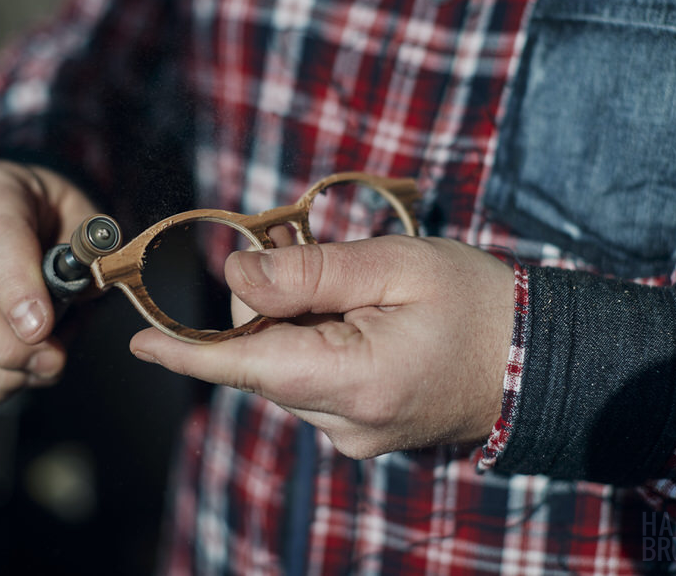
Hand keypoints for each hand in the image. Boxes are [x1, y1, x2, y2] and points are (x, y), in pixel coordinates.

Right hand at [0, 160, 96, 401]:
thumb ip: (88, 252)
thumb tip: (82, 294)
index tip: (42, 328)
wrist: (9, 210)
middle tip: (52, 362)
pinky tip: (16, 372)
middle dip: (4, 347)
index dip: (16, 289)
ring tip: (42, 367)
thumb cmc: (48, 214)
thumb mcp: (80, 214)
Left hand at [130, 235, 514, 458]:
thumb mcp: (394, 267)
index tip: (138, 340)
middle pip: (261, 359)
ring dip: (286, 317)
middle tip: (284, 241)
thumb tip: (234, 275)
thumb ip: (309, 273)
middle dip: (260, 300)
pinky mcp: (361, 430)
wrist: (537, 359)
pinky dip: (307, 339)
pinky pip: (310, 381)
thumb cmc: (476, 303)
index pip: (246, 367)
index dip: (186, 352)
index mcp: (354, 381)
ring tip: (321, 265)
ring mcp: (353, 434)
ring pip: (282, 370)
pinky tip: (335, 302)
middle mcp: (344, 423)